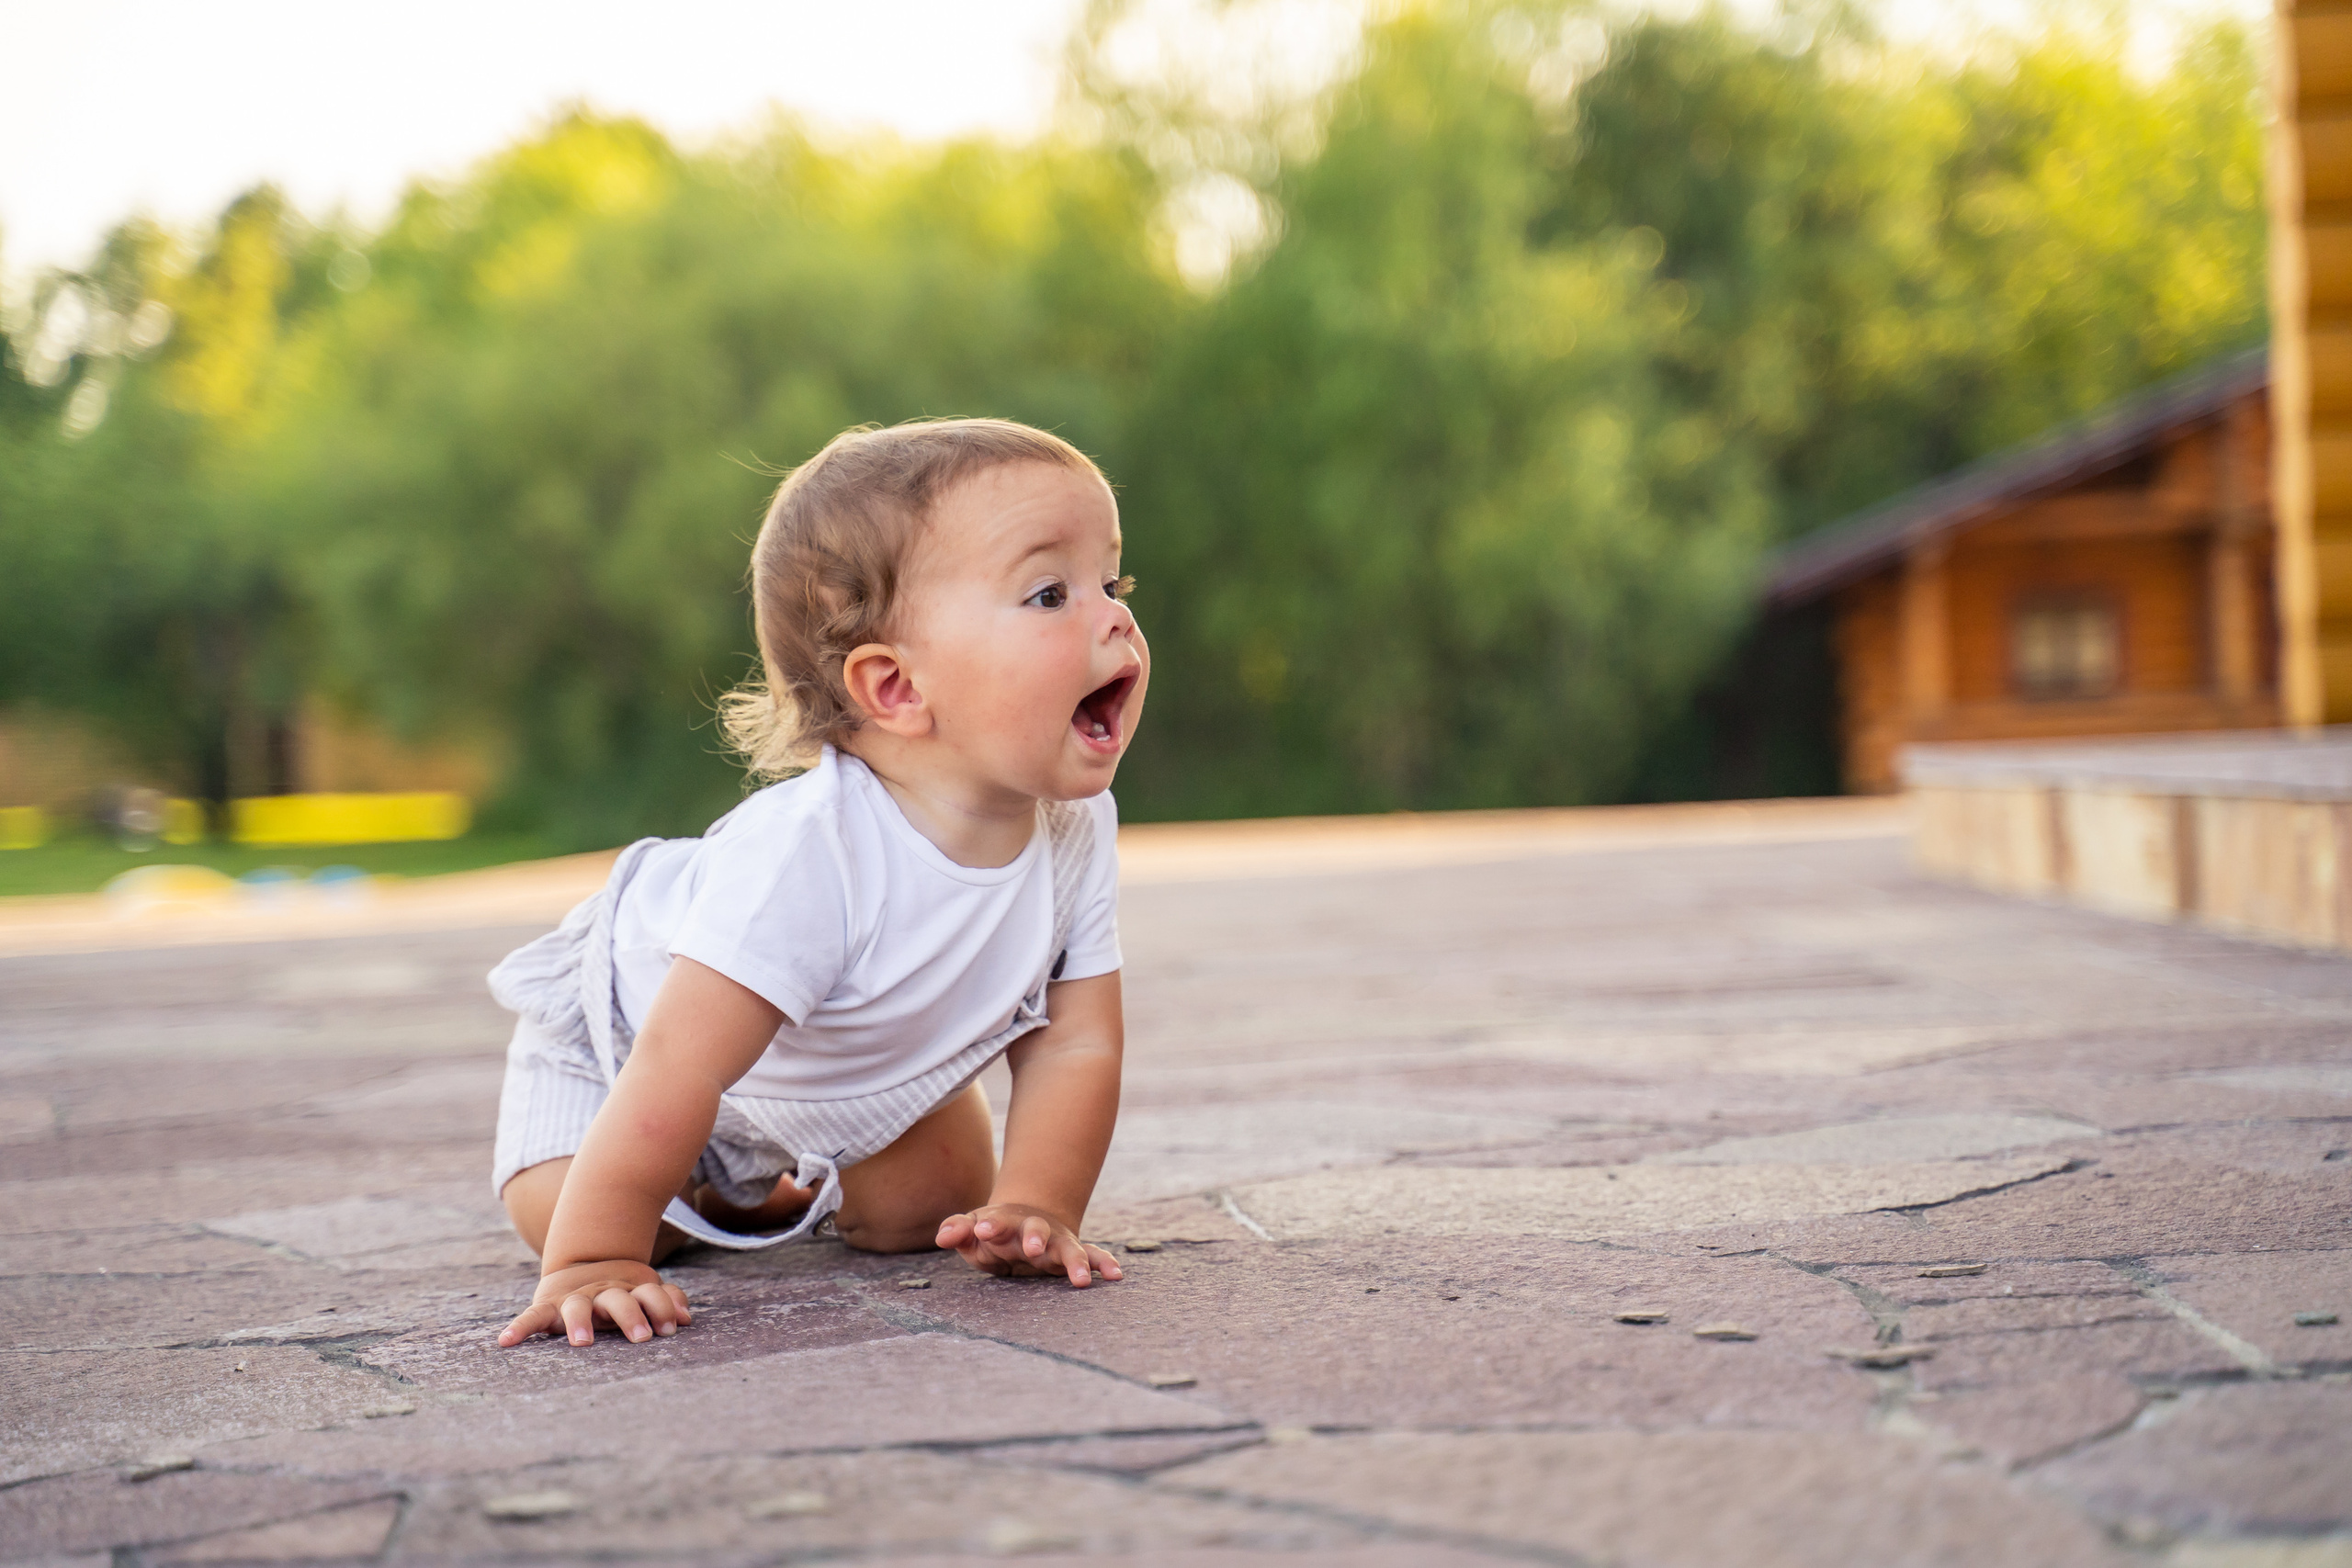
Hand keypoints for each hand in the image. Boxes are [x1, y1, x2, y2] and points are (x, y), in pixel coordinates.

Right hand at [498, 1260, 692, 1347]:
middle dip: (631, 1316)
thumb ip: (666, 1300)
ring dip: (580, 1322)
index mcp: (628, 1290)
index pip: (649, 1294)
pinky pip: (533, 1315)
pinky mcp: (549, 1306)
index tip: (673, 1328)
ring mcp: (575, 1299)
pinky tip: (506, 1341)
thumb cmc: (621, 1291)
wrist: (582, 1264)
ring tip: (582, 1342)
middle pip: (618, 1299)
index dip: (663, 1307)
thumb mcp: (644, 1291)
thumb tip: (688, 1318)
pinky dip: (520, 1327)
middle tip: (642, 1338)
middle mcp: (602, 1293)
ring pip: (579, 1307)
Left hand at [934, 1203, 1122, 1286]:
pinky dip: (1104, 1263)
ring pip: (1068, 1247)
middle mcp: (1033, 1229)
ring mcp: (1055, 1240)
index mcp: (1005, 1222)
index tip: (981, 1229)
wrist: (1025, 1219)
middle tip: (1031, 1247)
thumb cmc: (992, 1231)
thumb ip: (957, 1231)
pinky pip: (1092, 1256)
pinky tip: (1115, 1275)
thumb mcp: (972, 1231)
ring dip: (1075, 1261)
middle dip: (1034, 1236)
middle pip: (1035, 1229)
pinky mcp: (1072, 1252)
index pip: (995, 1221)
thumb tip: (942, 1237)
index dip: (989, 1225)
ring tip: (1081, 1280)